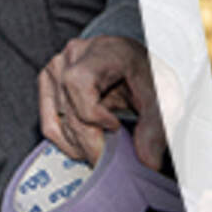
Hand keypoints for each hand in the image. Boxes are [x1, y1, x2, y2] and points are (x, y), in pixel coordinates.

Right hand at [39, 34, 164, 171]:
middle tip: (109, 157)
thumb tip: (149, 161)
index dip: (95, 113)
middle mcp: (74, 55)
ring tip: (101, 151)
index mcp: (103, 51)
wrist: (135, 62)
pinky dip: (66, 142)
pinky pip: (49, 122)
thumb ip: (156, 125)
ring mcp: (57, 68)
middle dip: (90, 141)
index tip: (116, 125)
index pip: (78, 83)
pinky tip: (85, 145)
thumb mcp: (163, 96)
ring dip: (80, 145)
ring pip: (58, 121)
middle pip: (70, 110)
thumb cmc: (147, 74)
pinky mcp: (49, 83)